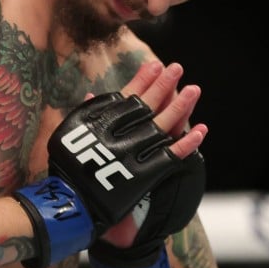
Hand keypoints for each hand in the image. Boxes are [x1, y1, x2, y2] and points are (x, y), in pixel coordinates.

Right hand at [14, 69, 200, 267]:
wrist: (74, 203)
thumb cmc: (68, 167)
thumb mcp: (69, 135)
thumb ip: (85, 115)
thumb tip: (91, 94)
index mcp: (102, 123)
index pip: (128, 95)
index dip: (143, 79)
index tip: (155, 64)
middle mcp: (121, 134)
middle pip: (148, 105)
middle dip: (164, 85)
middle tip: (177, 68)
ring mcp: (135, 154)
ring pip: (163, 125)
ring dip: (181, 106)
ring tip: (194, 89)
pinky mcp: (146, 175)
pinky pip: (171, 155)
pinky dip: (187, 143)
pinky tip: (201, 130)